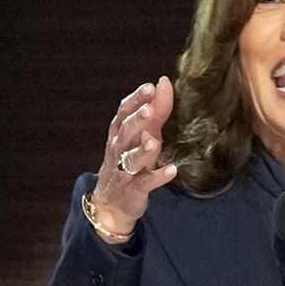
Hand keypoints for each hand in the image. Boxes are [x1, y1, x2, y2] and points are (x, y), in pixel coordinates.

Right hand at [88, 75, 177, 243]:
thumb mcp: (144, 132)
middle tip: (149, 110)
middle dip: (137, 121)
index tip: (150, 88)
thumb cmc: (130, 160)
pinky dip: (158, 177)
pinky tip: (172, 171)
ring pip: (131, 158)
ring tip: (154, 142)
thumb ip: (157, 109)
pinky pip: (144, 183)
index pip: (124, 112)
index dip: (136, 100)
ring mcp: (124, 170)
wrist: (112, 203)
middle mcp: (119, 149)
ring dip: (143, 150)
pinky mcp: (133, 190)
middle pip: (125, 132)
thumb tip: (164, 82)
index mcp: (119, 132)